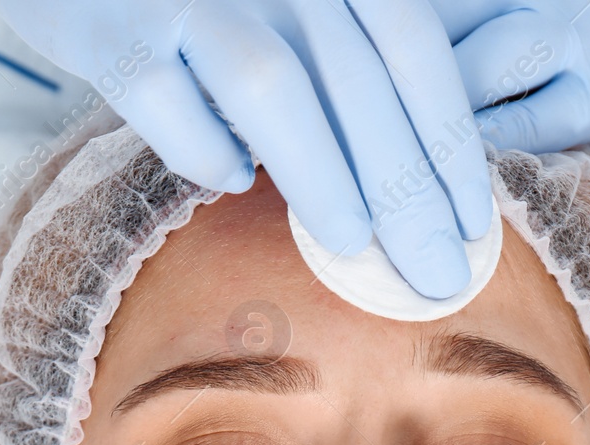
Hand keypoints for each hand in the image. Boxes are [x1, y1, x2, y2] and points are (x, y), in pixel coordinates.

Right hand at [0, 0, 494, 298]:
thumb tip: (406, 183)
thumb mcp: (284, 3)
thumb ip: (336, 58)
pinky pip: (166, 102)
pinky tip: (228, 182)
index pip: (410, 47)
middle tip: (437, 273)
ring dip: (322, 174)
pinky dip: (204, 151)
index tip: (473, 224)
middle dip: (407, 188)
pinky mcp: (115, 34)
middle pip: (358, 79)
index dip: (449, 139)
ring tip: (353, 246)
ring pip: (271, 86)